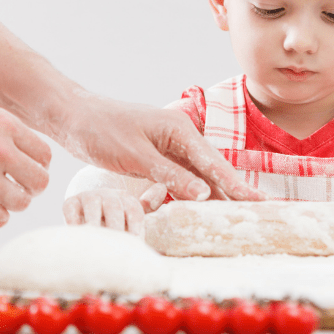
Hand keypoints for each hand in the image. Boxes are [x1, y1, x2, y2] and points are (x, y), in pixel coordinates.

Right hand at [0, 100, 49, 226]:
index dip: (39, 165)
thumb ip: (5, 132)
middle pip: (40, 181)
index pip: (45, 155)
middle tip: (19, 186)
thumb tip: (26, 150)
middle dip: (32, 186)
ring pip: (22, 202)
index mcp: (5, 125)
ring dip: (14, 202)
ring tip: (0, 196)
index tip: (29, 168)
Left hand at [53, 92, 265, 202]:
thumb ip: (170, 174)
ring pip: (197, 175)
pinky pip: (179, 177)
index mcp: (179, 129)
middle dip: (233, 190)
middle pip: (212, 169)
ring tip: (234, 215)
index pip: (214, 163)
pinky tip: (200, 207)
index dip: (237, 185)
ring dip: (213, 194)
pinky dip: (189, 193)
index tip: (258, 201)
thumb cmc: (102, 130)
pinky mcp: (156, 156)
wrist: (75, 117)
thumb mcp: (135, 155)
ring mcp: (168, 146)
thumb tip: (204, 194)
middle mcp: (179, 136)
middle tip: (257, 212)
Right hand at [62, 184, 167, 234]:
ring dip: (95, 223)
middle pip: (114, 207)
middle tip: (116, 245)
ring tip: (97, 241)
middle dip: (116, 226)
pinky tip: (78, 234)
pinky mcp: (70, 202)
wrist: (87, 212)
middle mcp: (108, 194)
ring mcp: (88, 196)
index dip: (136, 225)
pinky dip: (74, 220)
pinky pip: (71, 209)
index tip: (136, 242)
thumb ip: (148, 206)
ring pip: (93, 206)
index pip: (134, 208)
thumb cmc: (115, 220)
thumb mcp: (132, 215)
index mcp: (126, 198)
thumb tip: (162, 188)